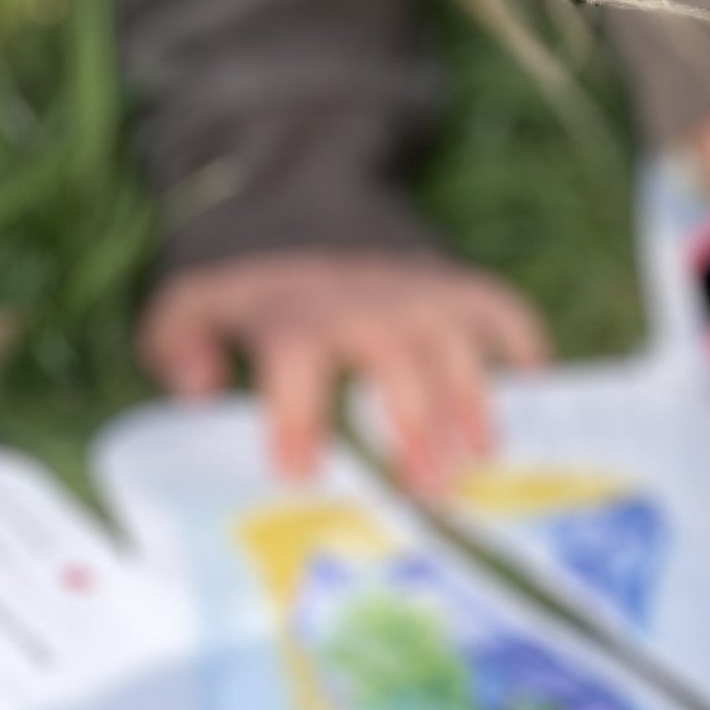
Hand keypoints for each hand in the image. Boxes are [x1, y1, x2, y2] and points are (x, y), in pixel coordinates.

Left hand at [137, 250, 547, 493]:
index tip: (299, 474)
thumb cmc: (262, 298)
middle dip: (412, 422)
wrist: (316, 219)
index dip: (298, 412)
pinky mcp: (466, 292)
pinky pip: (508, 317)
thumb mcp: (196, 305)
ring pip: (456, 343)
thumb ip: (176, 341)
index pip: (296, 356)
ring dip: (473, 403)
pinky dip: (527, 358)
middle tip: (427, 490)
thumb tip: (201, 387)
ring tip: (484, 463)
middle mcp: (365, 302)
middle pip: (393, 357)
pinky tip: (533, 410)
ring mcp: (423, 294)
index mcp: (295, 313)